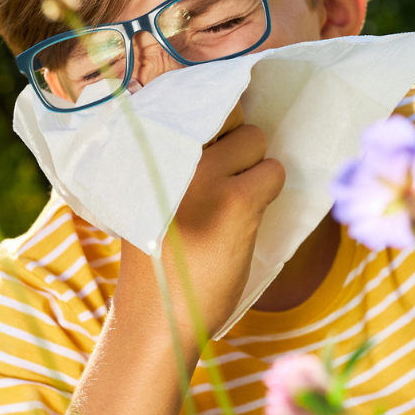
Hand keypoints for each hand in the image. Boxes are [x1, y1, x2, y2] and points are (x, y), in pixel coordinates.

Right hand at [118, 103, 284, 334]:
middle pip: (227, 110)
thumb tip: (220, 126)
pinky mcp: (237, 200)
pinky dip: (269, 191)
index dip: (213, 105)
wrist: (156, 318)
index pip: (186, 95)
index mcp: (141, 150)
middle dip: (234, 138)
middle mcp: (170, 152)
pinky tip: (245, 218)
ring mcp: (205, 173)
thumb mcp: (145, 198)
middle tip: (227, 173)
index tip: (220, 120)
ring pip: (255, 138)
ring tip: (231, 202)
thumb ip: (170, 162)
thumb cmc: (155, 262)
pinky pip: (274, 172)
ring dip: (254, 167)